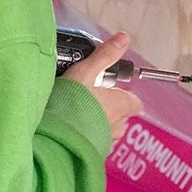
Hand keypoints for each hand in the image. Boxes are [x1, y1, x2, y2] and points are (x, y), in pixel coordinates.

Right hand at [61, 30, 142, 144]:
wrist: (56, 136)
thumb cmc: (72, 101)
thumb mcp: (86, 71)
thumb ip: (105, 55)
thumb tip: (124, 37)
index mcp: (120, 104)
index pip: (135, 102)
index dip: (126, 95)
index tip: (112, 89)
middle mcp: (117, 126)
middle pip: (123, 118)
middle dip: (112, 111)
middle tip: (92, 100)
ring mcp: (105, 142)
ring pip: (108, 132)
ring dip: (99, 125)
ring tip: (80, 116)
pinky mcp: (92, 154)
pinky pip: (95, 145)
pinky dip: (88, 138)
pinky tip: (73, 130)